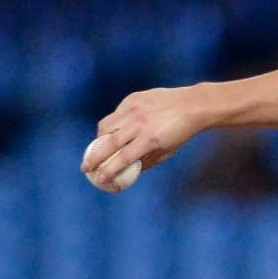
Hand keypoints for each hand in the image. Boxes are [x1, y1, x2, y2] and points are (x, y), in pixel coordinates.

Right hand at [80, 86, 205, 185]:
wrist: (191, 105)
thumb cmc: (180, 132)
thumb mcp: (166, 151)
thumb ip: (146, 161)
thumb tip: (127, 170)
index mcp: (150, 140)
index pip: (123, 158)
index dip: (109, 170)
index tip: (99, 179)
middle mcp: (139, 124)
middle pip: (108, 143)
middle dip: (94, 158)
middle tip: (85, 168)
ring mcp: (134, 109)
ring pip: (106, 126)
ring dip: (99, 139)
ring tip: (98, 149)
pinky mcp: (132, 99)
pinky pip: (115, 114)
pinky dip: (112, 124)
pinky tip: (114, 131)